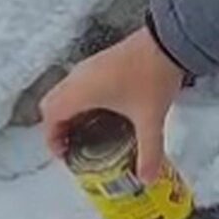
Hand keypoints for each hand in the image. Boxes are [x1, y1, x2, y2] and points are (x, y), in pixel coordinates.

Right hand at [39, 27, 185, 182]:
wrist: (168, 41)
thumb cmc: (153, 77)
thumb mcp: (150, 119)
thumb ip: (149, 151)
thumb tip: (148, 178)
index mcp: (81, 91)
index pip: (50, 116)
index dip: (51, 138)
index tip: (64, 155)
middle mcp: (78, 77)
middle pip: (52, 104)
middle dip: (57, 127)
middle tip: (73, 145)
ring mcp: (88, 67)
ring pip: (64, 92)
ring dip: (69, 113)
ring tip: (87, 133)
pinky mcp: (100, 61)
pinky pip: (78, 84)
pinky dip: (80, 101)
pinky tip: (103, 113)